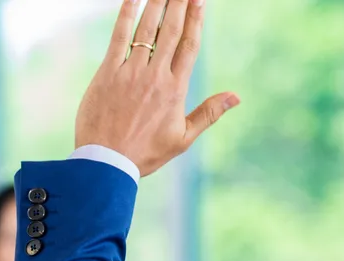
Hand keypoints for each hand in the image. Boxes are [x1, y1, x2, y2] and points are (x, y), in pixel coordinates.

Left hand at [76, 0, 238, 176]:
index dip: (196, 20)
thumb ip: (209, 113)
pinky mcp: (108, 73)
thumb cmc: (145, 153)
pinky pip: (119, 37)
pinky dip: (126, 15)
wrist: (107, 162)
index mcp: (176, 89)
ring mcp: (131, 72)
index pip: (190, 45)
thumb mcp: (182, 138)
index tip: (199, 0)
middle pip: (171, 30)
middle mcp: (155, 76)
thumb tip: (236, 97)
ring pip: (147, 29)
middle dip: (179, 4)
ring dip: (156, 4)